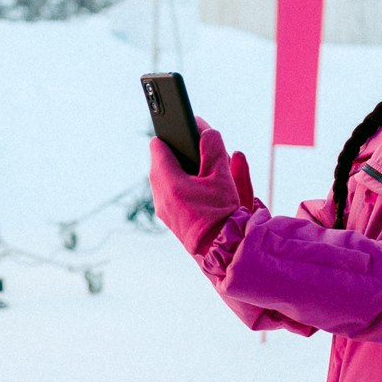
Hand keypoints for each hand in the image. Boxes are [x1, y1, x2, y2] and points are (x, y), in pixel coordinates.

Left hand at [149, 119, 245, 253]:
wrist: (223, 252)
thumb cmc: (222, 214)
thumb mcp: (221, 176)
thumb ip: (213, 148)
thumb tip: (205, 130)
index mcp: (168, 181)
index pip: (158, 146)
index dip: (172, 135)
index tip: (185, 129)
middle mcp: (160, 195)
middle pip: (164, 162)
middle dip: (182, 153)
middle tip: (203, 148)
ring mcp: (163, 209)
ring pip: (169, 179)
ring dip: (186, 170)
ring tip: (210, 166)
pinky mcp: (170, 219)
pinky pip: (173, 195)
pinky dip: (187, 186)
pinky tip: (205, 184)